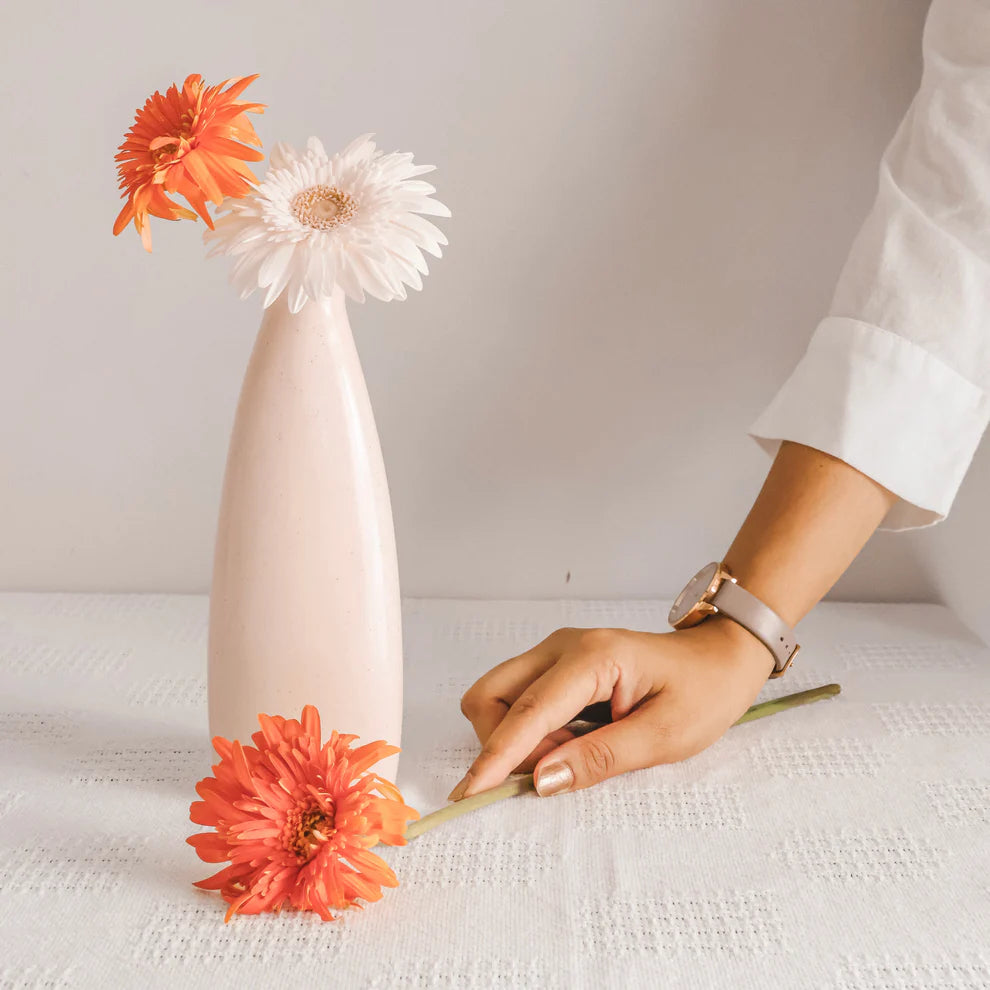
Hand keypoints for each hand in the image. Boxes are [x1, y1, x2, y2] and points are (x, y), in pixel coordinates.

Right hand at [448, 616, 774, 799]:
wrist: (718, 659)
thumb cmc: (702, 692)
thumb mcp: (664, 737)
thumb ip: (600, 758)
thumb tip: (541, 780)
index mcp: (593, 658)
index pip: (528, 711)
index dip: (496, 756)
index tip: (469, 793)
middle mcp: (562, 646)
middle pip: (491, 695)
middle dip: (501, 743)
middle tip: (551, 771)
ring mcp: (555, 651)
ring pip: (497, 696)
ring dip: (516, 739)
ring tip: (568, 755)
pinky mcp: (555, 664)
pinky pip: (518, 700)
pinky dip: (528, 731)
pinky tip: (568, 741)